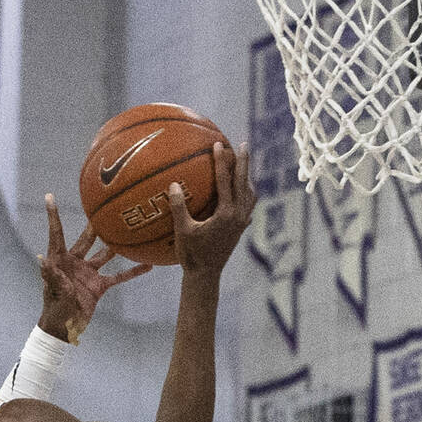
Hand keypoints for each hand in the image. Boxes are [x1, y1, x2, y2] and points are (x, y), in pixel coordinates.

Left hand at [38, 195, 151, 344]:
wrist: (64, 329)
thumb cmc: (55, 310)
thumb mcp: (54, 291)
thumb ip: (50, 275)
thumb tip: (41, 258)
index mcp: (60, 260)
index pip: (57, 233)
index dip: (53, 215)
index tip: (49, 196)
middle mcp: (75, 262)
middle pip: (86, 238)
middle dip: (94, 224)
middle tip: (104, 207)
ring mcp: (88, 273)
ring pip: (104, 254)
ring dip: (115, 244)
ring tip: (128, 229)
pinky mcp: (99, 286)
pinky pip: (118, 276)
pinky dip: (131, 272)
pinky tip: (146, 265)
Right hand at [169, 142, 254, 275]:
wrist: (205, 276)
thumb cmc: (191, 255)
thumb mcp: (182, 231)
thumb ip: (178, 208)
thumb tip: (173, 185)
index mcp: (225, 214)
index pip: (225, 181)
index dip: (221, 161)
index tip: (218, 144)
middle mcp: (238, 216)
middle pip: (243, 182)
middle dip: (243, 162)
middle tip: (242, 145)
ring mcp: (241, 223)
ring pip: (249, 194)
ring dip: (246, 178)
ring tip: (242, 166)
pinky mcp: (240, 229)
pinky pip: (247, 206)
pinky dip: (245, 195)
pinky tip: (240, 193)